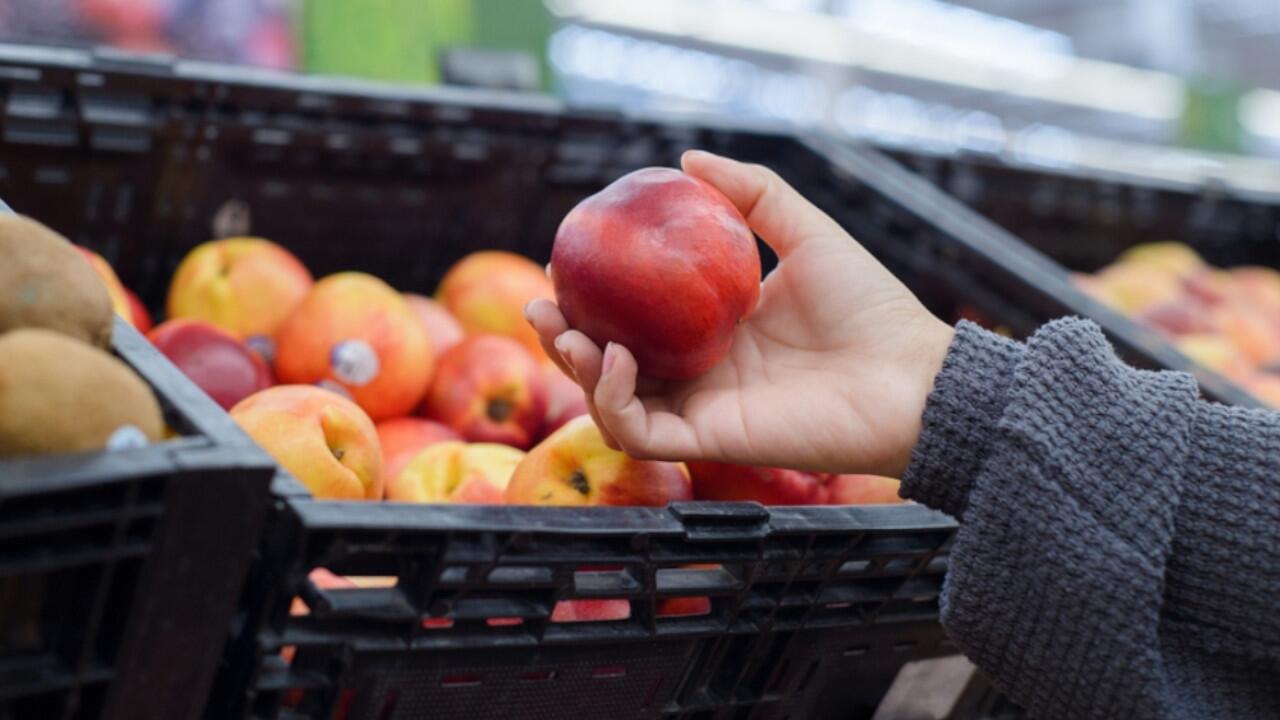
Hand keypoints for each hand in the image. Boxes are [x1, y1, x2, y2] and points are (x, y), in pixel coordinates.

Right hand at [526, 151, 953, 476]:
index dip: (593, 299)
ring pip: (612, 402)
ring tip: (565, 331)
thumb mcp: (806, 232)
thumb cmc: (871, 308)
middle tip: (539, 304)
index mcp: (715, 332)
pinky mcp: (710, 440)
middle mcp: (700, 373)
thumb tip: (688, 157)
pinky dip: (613, 399)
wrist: (912, 376)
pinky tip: (618, 358)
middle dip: (563, 338)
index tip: (566, 263)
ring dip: (577, 369)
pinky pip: (640, 431)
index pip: (636, 320)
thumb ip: (752, 195)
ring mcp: (702, 409)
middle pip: (610, 364)